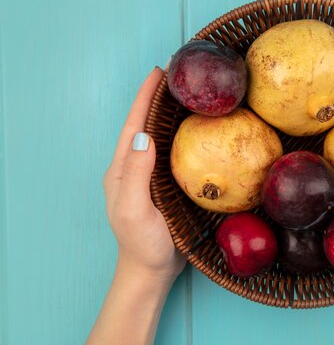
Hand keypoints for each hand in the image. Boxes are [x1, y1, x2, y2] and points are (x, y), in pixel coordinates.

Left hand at [103, 67, 185, 282]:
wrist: (152, 271)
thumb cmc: (142, 244)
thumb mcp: (134, 210)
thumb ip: (136, 175)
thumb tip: (145, 137)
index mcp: (123, 170)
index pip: (134, 126)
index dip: (144, 98)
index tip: (158, 73)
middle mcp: (135, 169)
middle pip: (146, 125)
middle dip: (158, 99)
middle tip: (178, 76)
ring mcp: (151, 178)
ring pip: (161, 137)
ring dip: (171, 115)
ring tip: (189, 96)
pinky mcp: (167, 186)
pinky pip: (175, 154)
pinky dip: (184, 137)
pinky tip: (199, 132)